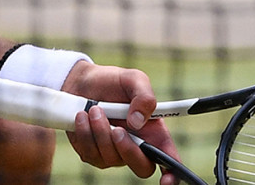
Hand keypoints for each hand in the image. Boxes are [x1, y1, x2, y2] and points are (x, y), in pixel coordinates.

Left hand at [62, 61, 181, 184]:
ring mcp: (113, 153)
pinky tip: (82, 116)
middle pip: (142, 168)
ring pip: (111, 158)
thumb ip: (144, 96)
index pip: (169, 159)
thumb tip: (138, 122)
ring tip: (94, 109)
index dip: (172, 175)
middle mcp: (136, 147)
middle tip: (117, 129)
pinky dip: (85, 133)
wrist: (82, 83)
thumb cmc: (113, 82)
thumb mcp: (134, 78)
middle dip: (128, 150)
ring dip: (101, 131)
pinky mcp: (92, 154)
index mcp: (154, 132)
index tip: (167, 179)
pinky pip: (90, 153)